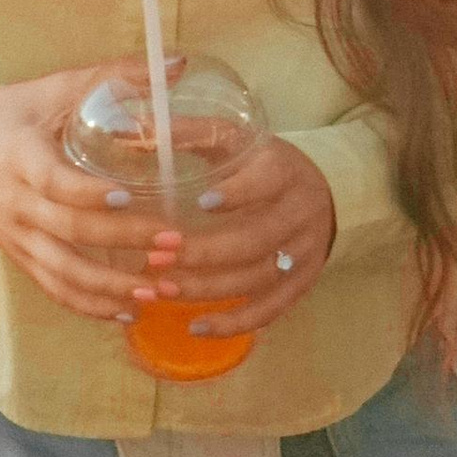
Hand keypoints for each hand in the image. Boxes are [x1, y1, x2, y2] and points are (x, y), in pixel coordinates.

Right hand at [0, 66, 161, 323]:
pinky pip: (55, 289)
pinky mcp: (21, 257)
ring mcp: (17, 237)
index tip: (130, 196)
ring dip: (111, 286)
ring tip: (158, 289)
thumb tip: (177, 64)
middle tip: (173, 243)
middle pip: (69, 231)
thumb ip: (113, 76)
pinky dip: (91, 306)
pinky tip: (130, 309)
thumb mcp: (53, 88)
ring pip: (63, 272)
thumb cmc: (10, 116)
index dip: (90, 193)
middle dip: (123, 240)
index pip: (54, 182)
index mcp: (21, 157)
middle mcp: (16, 204)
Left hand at [149, 132, 338, 339]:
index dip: (237, 194)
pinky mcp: (300, 285)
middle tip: (156, 257)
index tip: (201, 203)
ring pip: (256, 279)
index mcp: (284, 171)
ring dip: (207, 289)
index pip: (265, 182)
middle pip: (254, 240)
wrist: (326, 194)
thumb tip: (130, 129)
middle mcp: (300, 214)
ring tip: (162, 289)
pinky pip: (268, 310)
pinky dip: (232, 323)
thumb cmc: (265, 165)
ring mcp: (302, 254)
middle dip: (204, 253)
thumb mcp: (238, 139)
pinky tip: (196, 326)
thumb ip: (192, 133)